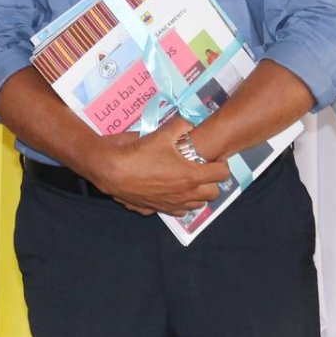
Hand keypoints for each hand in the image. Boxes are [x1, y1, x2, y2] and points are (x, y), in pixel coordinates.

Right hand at [80, 120, 229, 216]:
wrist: (113, 171)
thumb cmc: (140, 152)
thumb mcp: (163, 132)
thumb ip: (182, 125)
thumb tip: (189, 126)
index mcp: (191, 175)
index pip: (222, 174)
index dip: (221, 164)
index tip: (214, 158)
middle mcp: (186, 194)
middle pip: (214, 193)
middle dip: (212, 181)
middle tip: (203, 170)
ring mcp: (173, 205)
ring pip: (197, 205)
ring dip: (198, 193)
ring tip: (188, 181)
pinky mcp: (158, 210)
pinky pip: (179, 211)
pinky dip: (181, 202)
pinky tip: (172, 191)